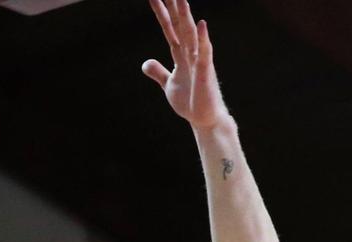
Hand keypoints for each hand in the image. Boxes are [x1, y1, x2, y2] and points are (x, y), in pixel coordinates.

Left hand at [141, 0, 227, 129]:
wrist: (205, 120)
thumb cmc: (191, 102)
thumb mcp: (169, 85)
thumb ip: (158, 72)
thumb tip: (146, 63)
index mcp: (181, 56)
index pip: (170, 29)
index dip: (161, 13)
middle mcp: (190, 55)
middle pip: (180, 26)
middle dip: (174, 7)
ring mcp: (199, 63)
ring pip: (191, 35)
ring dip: (186, 17)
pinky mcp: (205, 74)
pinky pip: (204, 54)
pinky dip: (202, 39)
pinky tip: (201, 25)